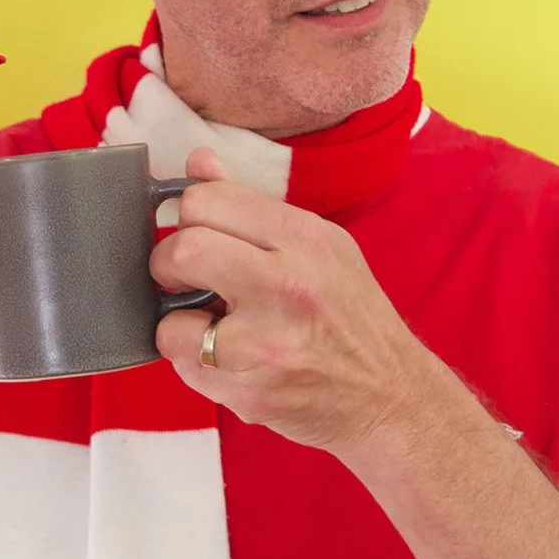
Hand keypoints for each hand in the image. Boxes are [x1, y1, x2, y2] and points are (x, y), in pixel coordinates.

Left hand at [151, 147, 435, 455]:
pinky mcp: (251, 391)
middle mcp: (287, 286)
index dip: (188, 217)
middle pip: (182, 250)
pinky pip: (184, 367)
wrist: (389, 395)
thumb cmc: (348, 315)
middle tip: (186, 280)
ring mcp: (267, 344)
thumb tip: (197, 163)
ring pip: (170, 320)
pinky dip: (193, 361)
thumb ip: (251, 207)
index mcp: (304, 238)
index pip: (205, 199)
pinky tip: (225, 358)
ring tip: (208, 324)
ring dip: (177, 323)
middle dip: (169, 265)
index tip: (197, 234)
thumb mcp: (318, 247)